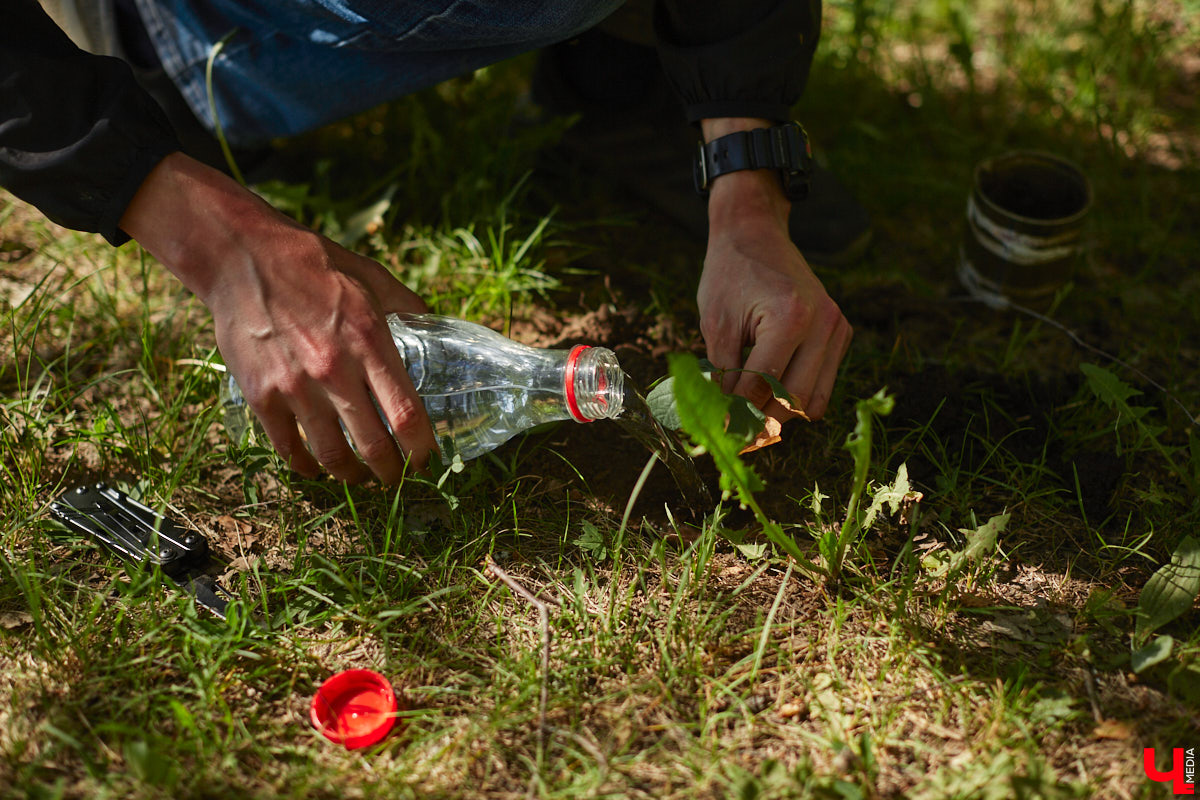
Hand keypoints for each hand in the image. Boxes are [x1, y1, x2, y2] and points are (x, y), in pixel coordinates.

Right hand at [120, 153, 436, 482]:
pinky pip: (287, 447)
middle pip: (373, 446)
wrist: (241, 256)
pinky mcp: (260, 394)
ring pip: (331, 455)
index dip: (422, 450)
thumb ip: (406, 303)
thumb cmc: (312, 263)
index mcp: (370, 342)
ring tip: (359, 477)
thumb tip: (433, 318)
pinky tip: (315, 467)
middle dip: (390, 473)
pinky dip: (305, 465)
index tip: (428, 462)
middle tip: (396, 479)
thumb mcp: (371, 276)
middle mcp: (335, 370)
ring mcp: (295, 386)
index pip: (407, 416)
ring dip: (350, 476)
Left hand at [697, 120, 851, 420]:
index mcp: (790, 317)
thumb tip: (723, 422)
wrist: (756, 232)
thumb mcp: (715, 324)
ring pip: (813, 400)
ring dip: (781, 414)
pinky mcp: (841, 333)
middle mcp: (823, 323)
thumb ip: (722, 375)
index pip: (762, 386)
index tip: (718, 434)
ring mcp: (837, 328)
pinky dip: (797, 397)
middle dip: (761, 423)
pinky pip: (823, 384)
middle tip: (734, 437)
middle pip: (793, 400)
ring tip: (749, 418)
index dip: (736, 415)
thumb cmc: (729, 273)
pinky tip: (769, 395)